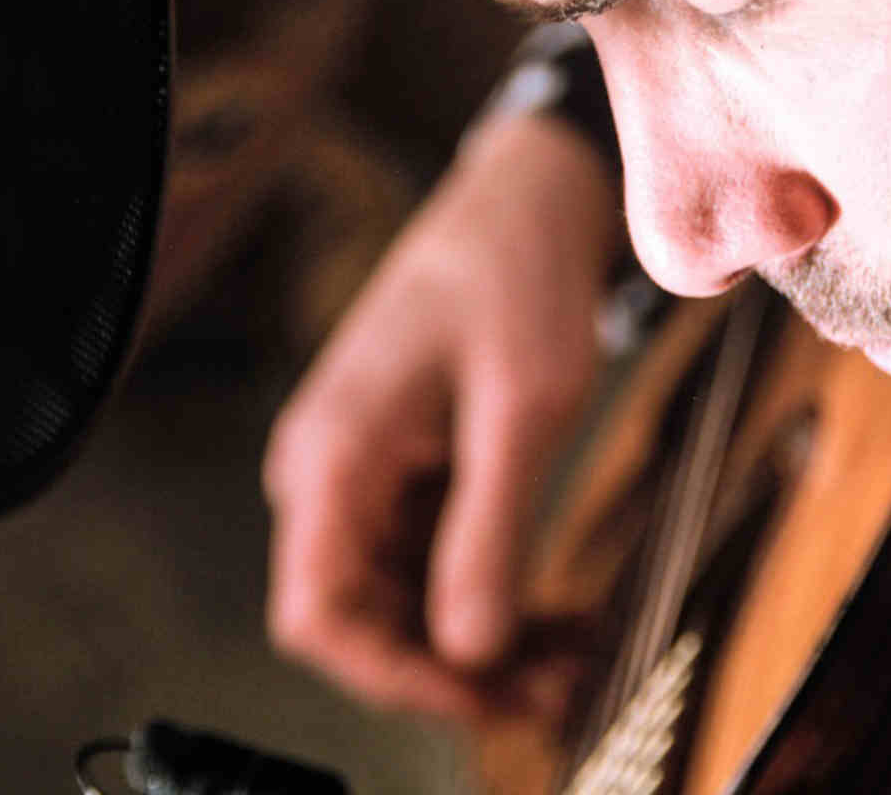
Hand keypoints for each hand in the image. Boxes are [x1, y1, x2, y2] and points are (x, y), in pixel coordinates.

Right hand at [264, 112, 620, 718]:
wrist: (528, 194)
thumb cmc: (518, 274)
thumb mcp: (524, 409)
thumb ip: (490, 530)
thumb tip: (469, 649)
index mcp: (335, 453)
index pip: (317, 614)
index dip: (391, 677)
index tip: (482, 697)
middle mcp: (331, 470)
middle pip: (363, 618)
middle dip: (453, 671)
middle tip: (557, 692)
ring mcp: (366, 471)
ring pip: (403, 597)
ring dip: (480, 641)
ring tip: (572, 662)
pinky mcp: (406, 467)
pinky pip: (431, 556)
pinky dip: (489, 592)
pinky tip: (555, 616)